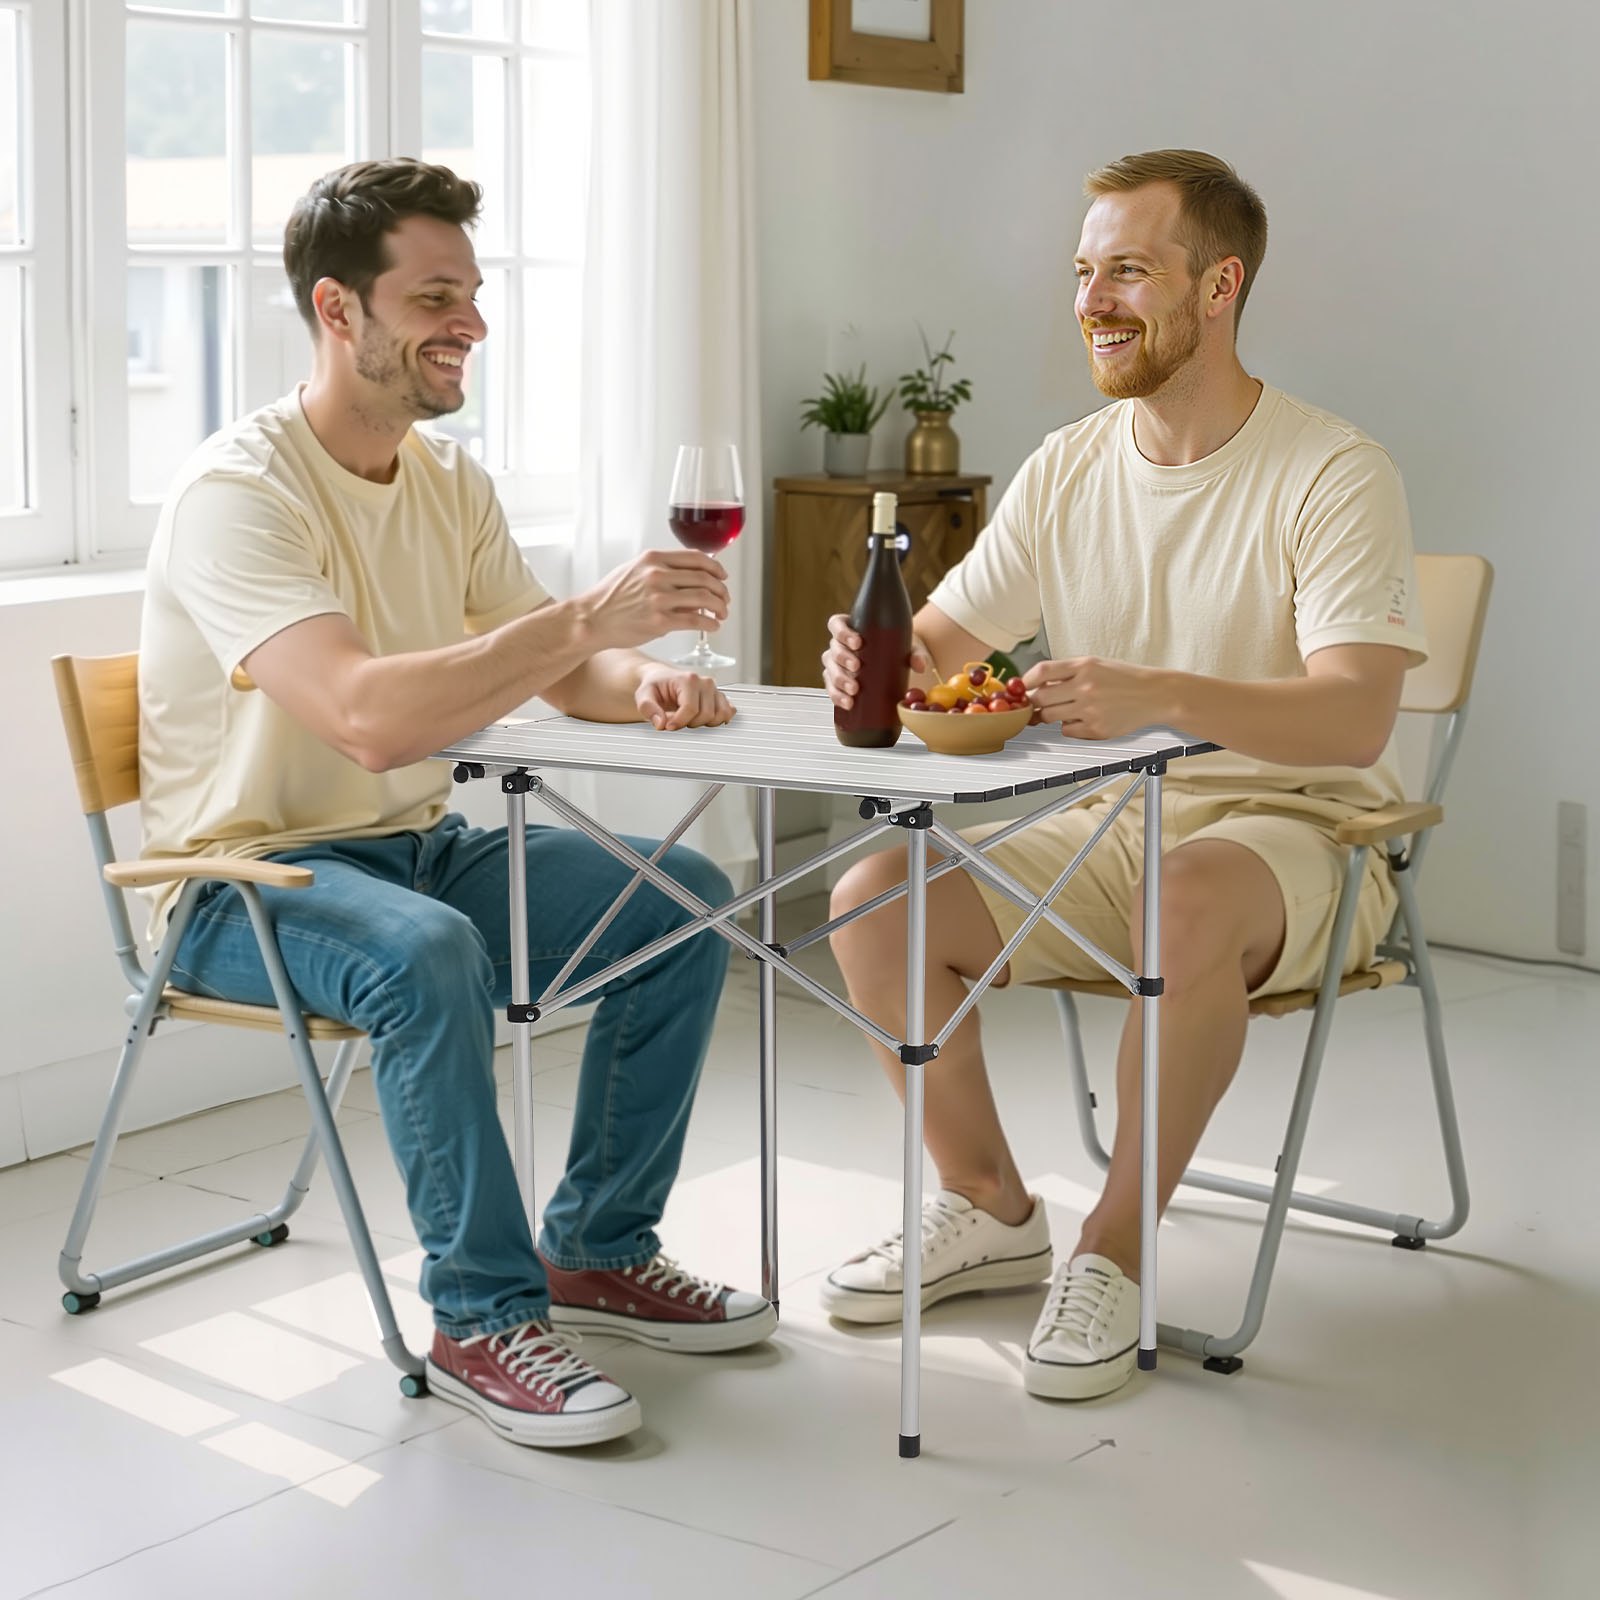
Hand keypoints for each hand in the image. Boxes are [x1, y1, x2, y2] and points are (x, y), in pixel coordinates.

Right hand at [580, 549, 729, 649]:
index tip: (722, 577)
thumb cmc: (609, 598)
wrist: (590, 619)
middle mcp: (657, 575)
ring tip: (721, 613)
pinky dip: (710, 623)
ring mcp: (659, 598)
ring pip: (705, 598)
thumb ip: (659, 569)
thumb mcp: (633, 570)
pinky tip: (712, 625)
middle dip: (722, 590)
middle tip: (725, 599)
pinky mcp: (660, 621)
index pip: (697, 557)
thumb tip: (688, 578)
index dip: (716, 568)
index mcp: (653, 559)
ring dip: (720, 607)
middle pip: (705, 578)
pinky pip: (695, 620)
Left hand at [636, 665, 735, 730]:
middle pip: (706, 715)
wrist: (661, 678)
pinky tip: (704, 719)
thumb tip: (661, 724)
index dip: (679, 722)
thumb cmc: (654, 686)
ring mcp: (715, 690)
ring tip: (689, 719)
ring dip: (704, 724)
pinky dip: (718, 720)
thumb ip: (648, 708)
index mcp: (688, 680)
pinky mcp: (720, 697)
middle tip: (676, 719)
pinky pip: (728, 713)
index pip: (691, 709)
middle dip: (689, 723)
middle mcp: (705, 683)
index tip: (668, 725)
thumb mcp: (644, 695)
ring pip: (719, 716)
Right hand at [821, 613, 930, 709]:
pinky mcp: (838, 683)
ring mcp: (837, 665)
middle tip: (857, 667)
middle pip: (834, 649)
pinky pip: (832, 689)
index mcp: (852, 629)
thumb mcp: (907, 648)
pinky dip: (838, 696)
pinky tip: (848, 702)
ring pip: (830, 670)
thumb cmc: (896, 649)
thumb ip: (915, 654)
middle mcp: (840, 646)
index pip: (837, 625)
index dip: (842, 632)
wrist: (896, 666)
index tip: (857, 642)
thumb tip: (920, 665)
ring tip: (854, 690)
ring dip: (840, 680)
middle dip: (843, 659)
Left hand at [1023, 657, 1169, 740]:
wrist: (1155, 695)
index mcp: (1084, 666)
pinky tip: (1081, 719)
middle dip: (1034, 702)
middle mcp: (1086, 687)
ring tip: (1061, 710)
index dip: (1025, 681)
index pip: (1042, 671)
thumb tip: (1036, 684)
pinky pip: (1068, 731)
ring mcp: (1091, 709)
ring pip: (1050, 717)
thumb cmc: (1125, 678)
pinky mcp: (1097, 729)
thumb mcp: (1096, 664)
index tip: (1021, 687)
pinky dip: (1069, 727)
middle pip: (1040, 698)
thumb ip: (1067, 673)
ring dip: (1049, 716)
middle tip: (1035, 704)